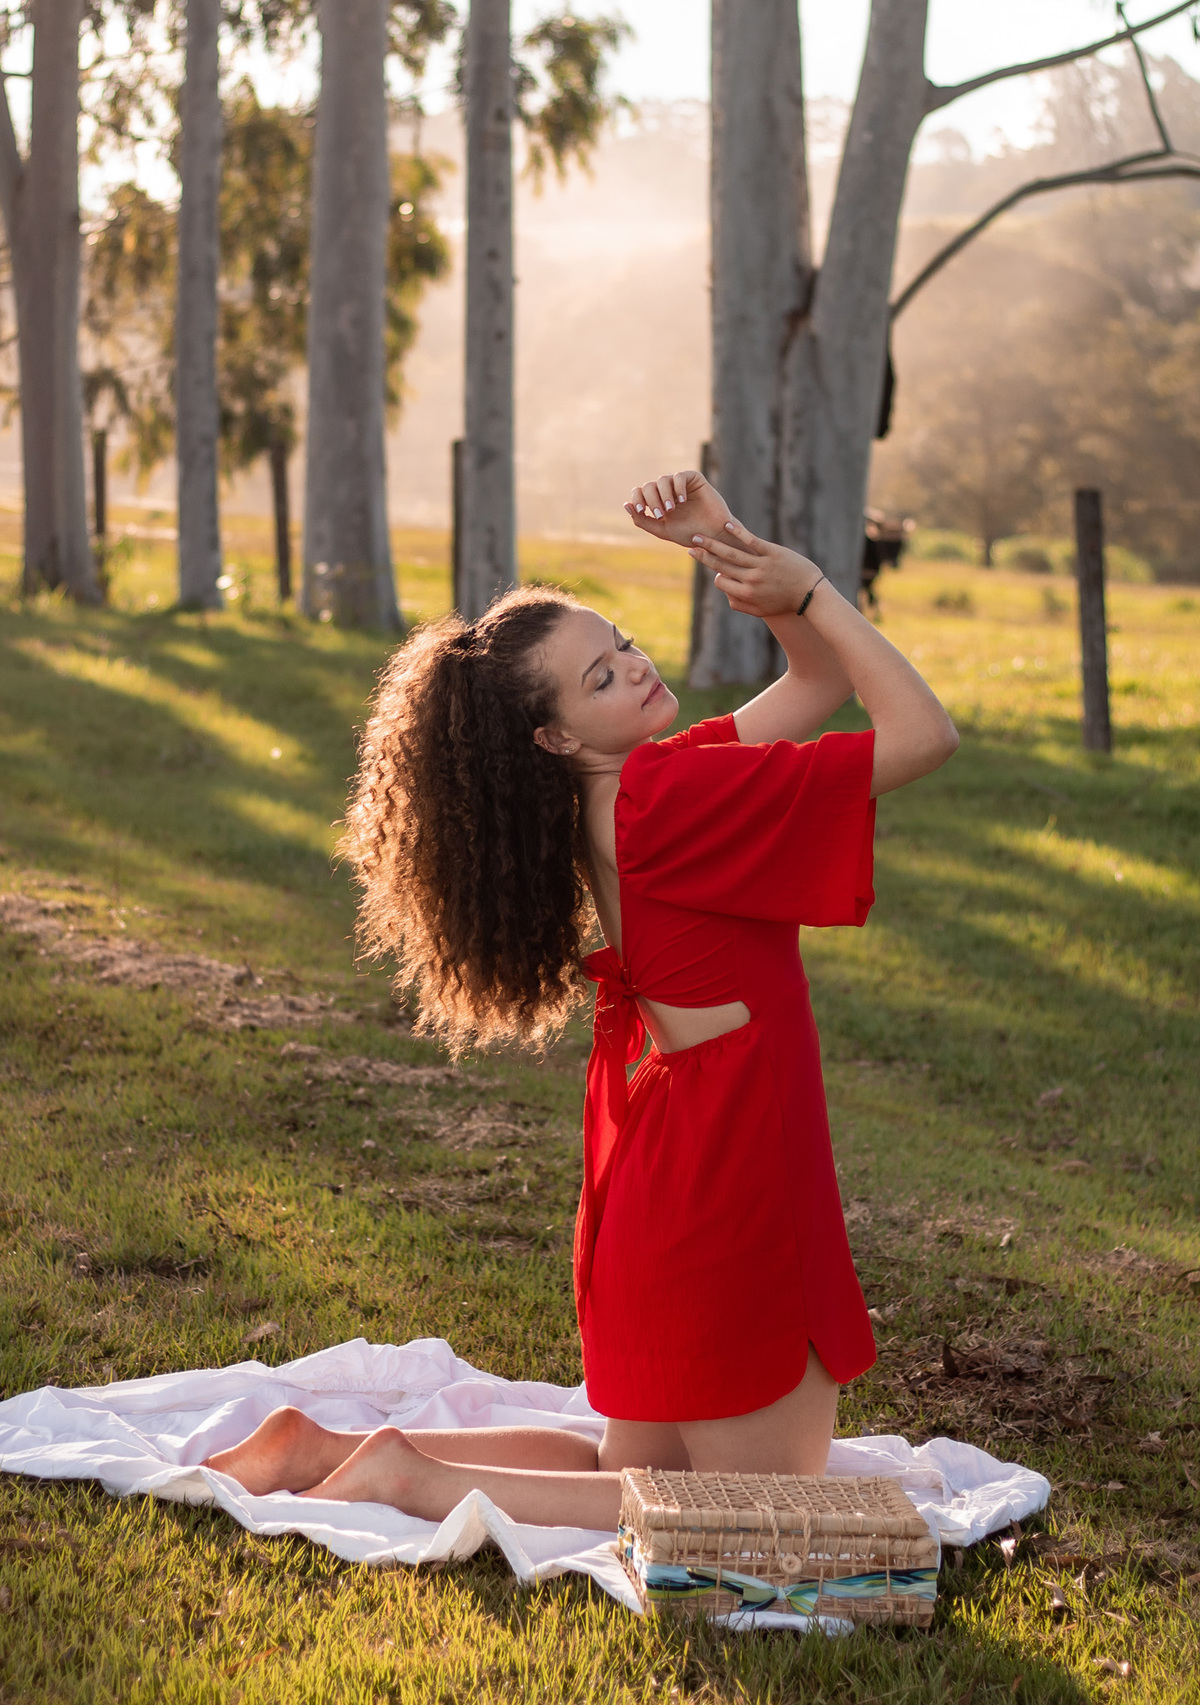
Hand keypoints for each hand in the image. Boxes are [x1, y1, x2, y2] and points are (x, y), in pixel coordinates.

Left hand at [624, 470, 731, 547]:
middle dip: (652, 500)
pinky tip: (683, 500)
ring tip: (672, 509)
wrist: (713, 535)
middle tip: (662, 515)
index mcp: (657, 501)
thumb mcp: (662, 530)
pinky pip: (679, 476)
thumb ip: (643, 520)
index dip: (637, 499)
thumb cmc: (689, 534)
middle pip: (648, 486)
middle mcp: (666, 491)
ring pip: (662, 480)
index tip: (644, 512)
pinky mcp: (693, 478)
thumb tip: (626, 505)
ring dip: (664, 495)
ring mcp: (679, 484)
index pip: (639, 492)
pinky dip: (678, 488)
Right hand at [689, 519, 822, 617]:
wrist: (810, 594)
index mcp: (746, 595)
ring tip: (700, 536)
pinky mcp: (772, 553)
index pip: (721, 581)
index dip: (717, 575)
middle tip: (690, 545)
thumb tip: (724, 590)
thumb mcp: (760, 611)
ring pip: (731, 552)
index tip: (718, 570)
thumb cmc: (784, 602)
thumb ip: (739, 604)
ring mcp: (761, 565)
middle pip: (720, 564)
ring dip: (712, 543)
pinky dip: (738, 533)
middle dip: (703, 555)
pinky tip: (727, 525)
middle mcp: (750, 580)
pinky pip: (751, 541)